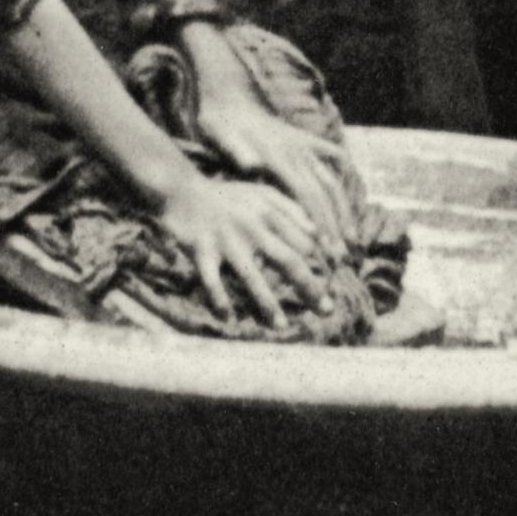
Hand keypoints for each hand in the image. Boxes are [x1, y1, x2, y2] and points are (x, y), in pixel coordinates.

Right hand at [151, 161, 324, 325]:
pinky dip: (220, 300)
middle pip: (287, 261)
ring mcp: (226, 240)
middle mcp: (252, 227)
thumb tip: (320, 236)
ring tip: (281, 327)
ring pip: (252, 276)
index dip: (323, 264)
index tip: (335, 282)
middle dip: (309, 287)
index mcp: (269, 213)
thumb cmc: (228, 197)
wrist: (181, 188)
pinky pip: (212, 281)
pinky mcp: (201, 250)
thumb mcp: (262, 194)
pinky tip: (229, 318)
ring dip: (268, 304)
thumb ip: (292, 210)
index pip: (304, 242)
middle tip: (327, 310)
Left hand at [182, 29, 364, 250]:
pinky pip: (332, 157)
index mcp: (278, 155)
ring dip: (343, 211)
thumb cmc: (219, 121)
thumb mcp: (219, 135)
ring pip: (331, 180)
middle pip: (324, 194)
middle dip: (336, 227)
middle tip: (343, 257)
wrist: (227, 93)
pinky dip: (345, 173)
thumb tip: (251, 165)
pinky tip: (352, 193)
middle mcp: (297, 150)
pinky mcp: (304, 140)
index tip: (329, 250)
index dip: (321, 224)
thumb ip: (237, 151)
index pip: (307, 196)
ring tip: (352, 239)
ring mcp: (303, 144)